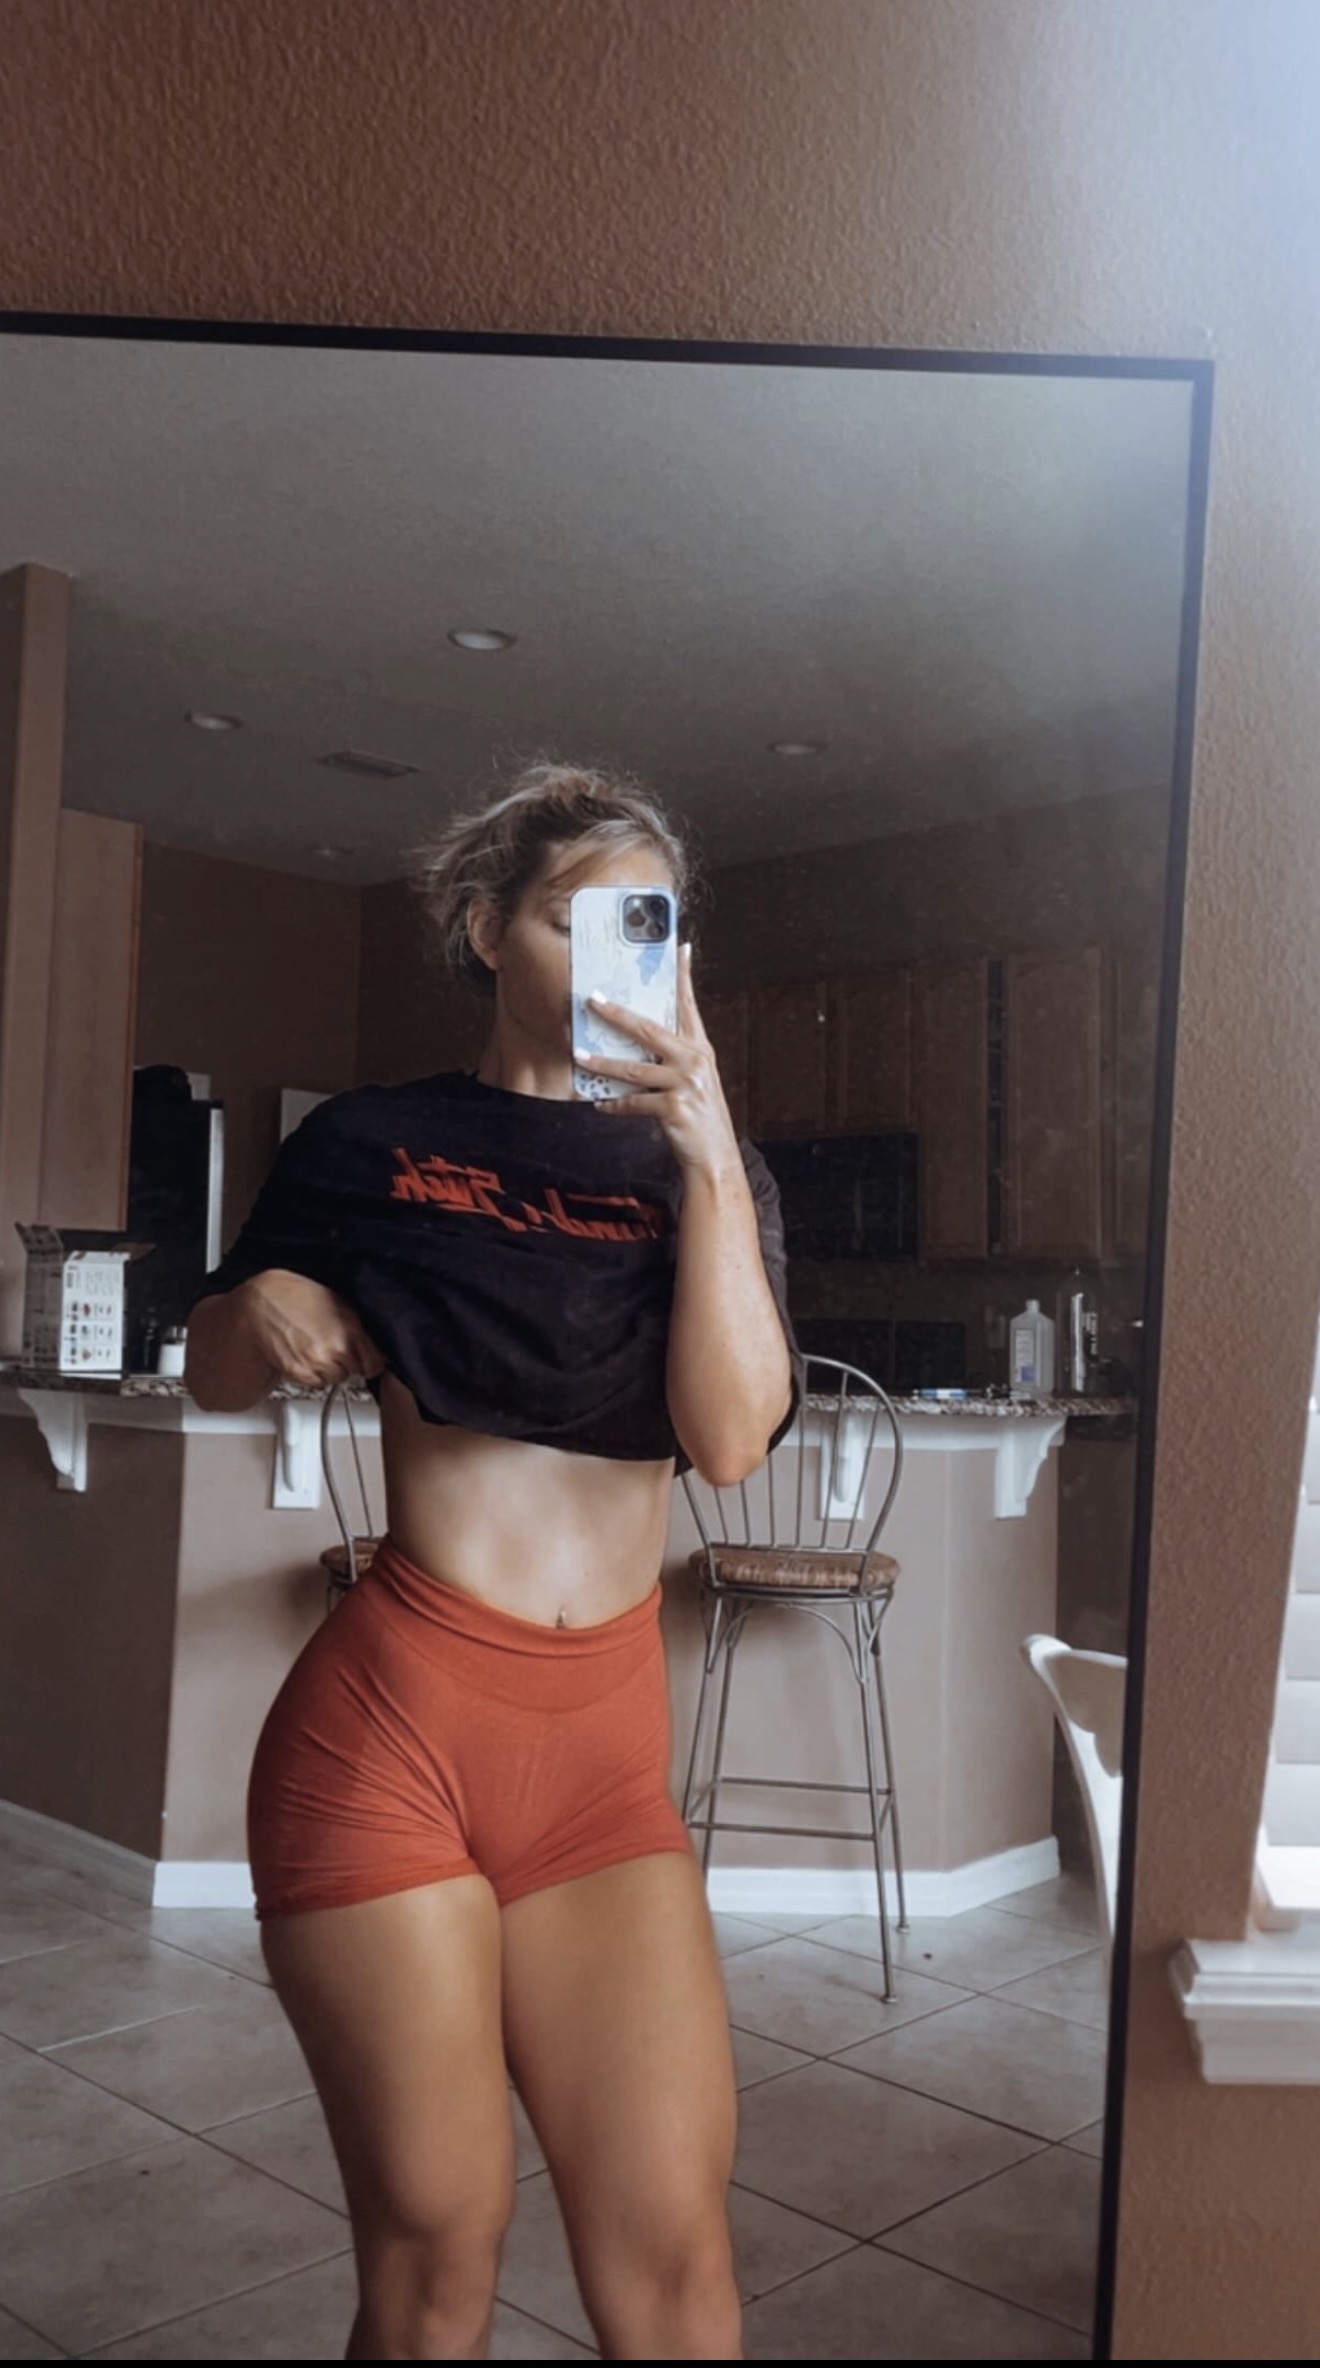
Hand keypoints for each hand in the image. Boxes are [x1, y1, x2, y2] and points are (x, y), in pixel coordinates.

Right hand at [239, 1270, 385, 1388]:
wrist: (263, 1303)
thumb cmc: (299, 1298)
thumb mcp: (339, 1303)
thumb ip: (360, 1328)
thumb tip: (376, 1347)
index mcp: (351, 1327)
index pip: (376, 1363)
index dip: (371, 1362)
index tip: (367, 1362)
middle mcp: (337, 1346)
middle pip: (355, 1372)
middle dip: (348, 1362)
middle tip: (332, 1347)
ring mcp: (317, 1361)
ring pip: (335, 1379)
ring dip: (329, 1370)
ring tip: (316, 1349)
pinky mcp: (299, 1372)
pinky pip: (316, 1384)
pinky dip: (312, 1375)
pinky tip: (304, 1356)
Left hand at [574, 944, 740, 1177]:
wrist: (714, 1158)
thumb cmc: (699, 1117)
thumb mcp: (694, 1081)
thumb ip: (674, 1058)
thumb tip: (638, 1040)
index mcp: (700, 1050)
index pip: (688, 1006)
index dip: (683, 976)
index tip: (679, 949)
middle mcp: (695, 1061)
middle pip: (649, 1030)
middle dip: (617, 1014)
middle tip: (592, 1000)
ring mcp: (686, 1084)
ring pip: (634, 1068)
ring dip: (603, 1062)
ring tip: (579, 1056)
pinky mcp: (675, 1107)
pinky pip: (634, 1102)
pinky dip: (614, 1104)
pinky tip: (600, 1103)